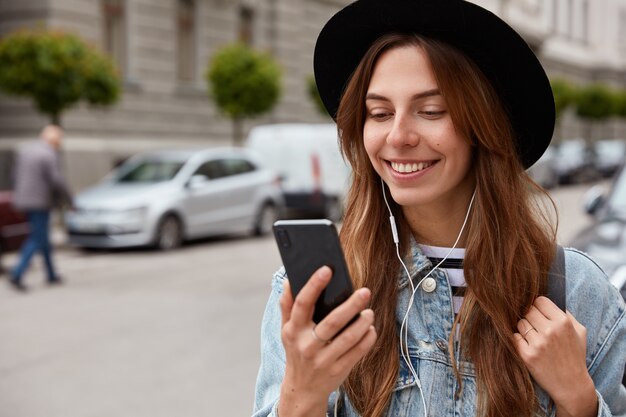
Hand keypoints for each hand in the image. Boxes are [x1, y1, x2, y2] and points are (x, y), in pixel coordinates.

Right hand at [278, 266, 376, 416]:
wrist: (301, 389)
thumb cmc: (297, 351)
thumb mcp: (287, 330)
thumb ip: (287, 306)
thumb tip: (289, 280)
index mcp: (293, 330)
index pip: (302, 304)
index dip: (314, 285)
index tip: (327, 269)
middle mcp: (307, 345)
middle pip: (331, 322)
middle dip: (350, 305)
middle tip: (364, 291)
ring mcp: (323, 360)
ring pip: (347, 339)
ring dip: (362, 323)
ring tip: (369, 311)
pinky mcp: (338, 371)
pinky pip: (357, 353)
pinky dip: (367, 339)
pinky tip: (371, 329)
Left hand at [513, 296, 596, 416]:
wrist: (571, 385)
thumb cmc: (574, 356)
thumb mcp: (579, 331)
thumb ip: (566, 313)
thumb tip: (546, 300)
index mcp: (563, 322)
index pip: (540, 300)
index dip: (538, 305)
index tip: (539, 312)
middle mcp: (550, 331)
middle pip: (528, 310)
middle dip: (530, 317)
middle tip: (535, 326)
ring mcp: (538, 343)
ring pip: (520, 323)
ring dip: (524, 328)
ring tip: (533, 337)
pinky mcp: (527, 355)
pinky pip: (514, 337)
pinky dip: (519, 340)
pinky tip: (528, 346)